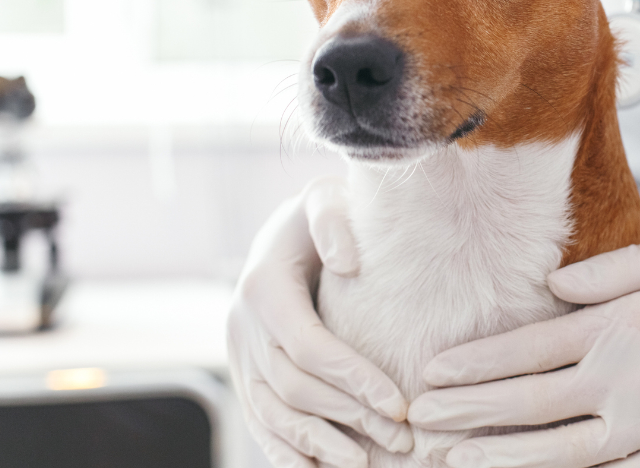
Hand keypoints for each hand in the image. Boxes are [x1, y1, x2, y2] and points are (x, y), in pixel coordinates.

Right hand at [227, 177, 412, 466]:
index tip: (400, 404)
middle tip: (401, 440)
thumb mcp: (324, 199)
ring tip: (364, 464)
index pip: (311, 347)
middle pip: (296, 388)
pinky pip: (259, 421)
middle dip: (349, 418)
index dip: (355, 380)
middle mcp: (242, 326)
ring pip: (274, 414)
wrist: (285, 231)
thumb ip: (332, 221)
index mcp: (263, 288)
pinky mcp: (244, 374)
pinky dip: (285, 450)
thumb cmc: (317, 216)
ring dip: (318, 444)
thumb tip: (346, 260)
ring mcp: (239, 355)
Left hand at [407, 235, 639, 467]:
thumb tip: (550, 287)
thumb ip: (608, 270)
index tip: (432, 373)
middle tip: (417, 423)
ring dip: (499, 458)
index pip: (528, 348)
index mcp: (618, 326)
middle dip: (467, 413)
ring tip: (450, 463)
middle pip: (528, 403)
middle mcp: (623, 379)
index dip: (475, 363)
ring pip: (557, 452)